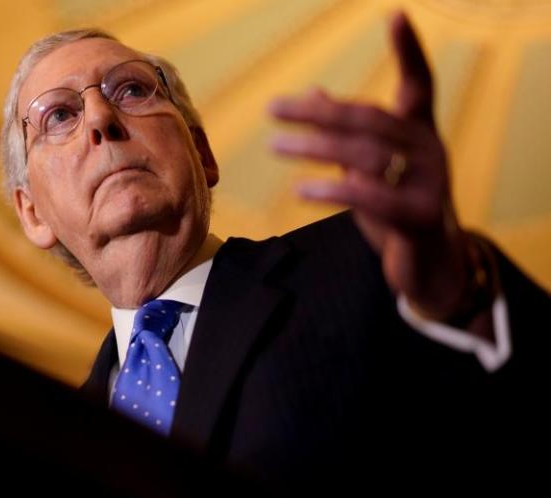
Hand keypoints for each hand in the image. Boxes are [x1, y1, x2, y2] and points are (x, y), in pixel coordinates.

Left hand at [268, 10, 479, 323]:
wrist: (431, 265)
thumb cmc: (396, 208)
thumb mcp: (371, 168)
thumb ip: (347, 134)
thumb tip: (313, 94)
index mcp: (420, 133)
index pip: (419, 83)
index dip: (409, 50)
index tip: (394, 15)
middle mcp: (429, 150)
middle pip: (370, 118)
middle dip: (317, 111)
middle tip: (273, 108)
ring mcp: (429, 183)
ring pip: (365, 154)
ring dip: (315, 148)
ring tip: (275, 146)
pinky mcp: (417, 217)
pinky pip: (371, 196)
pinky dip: (333, 190)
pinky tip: (301, 190)